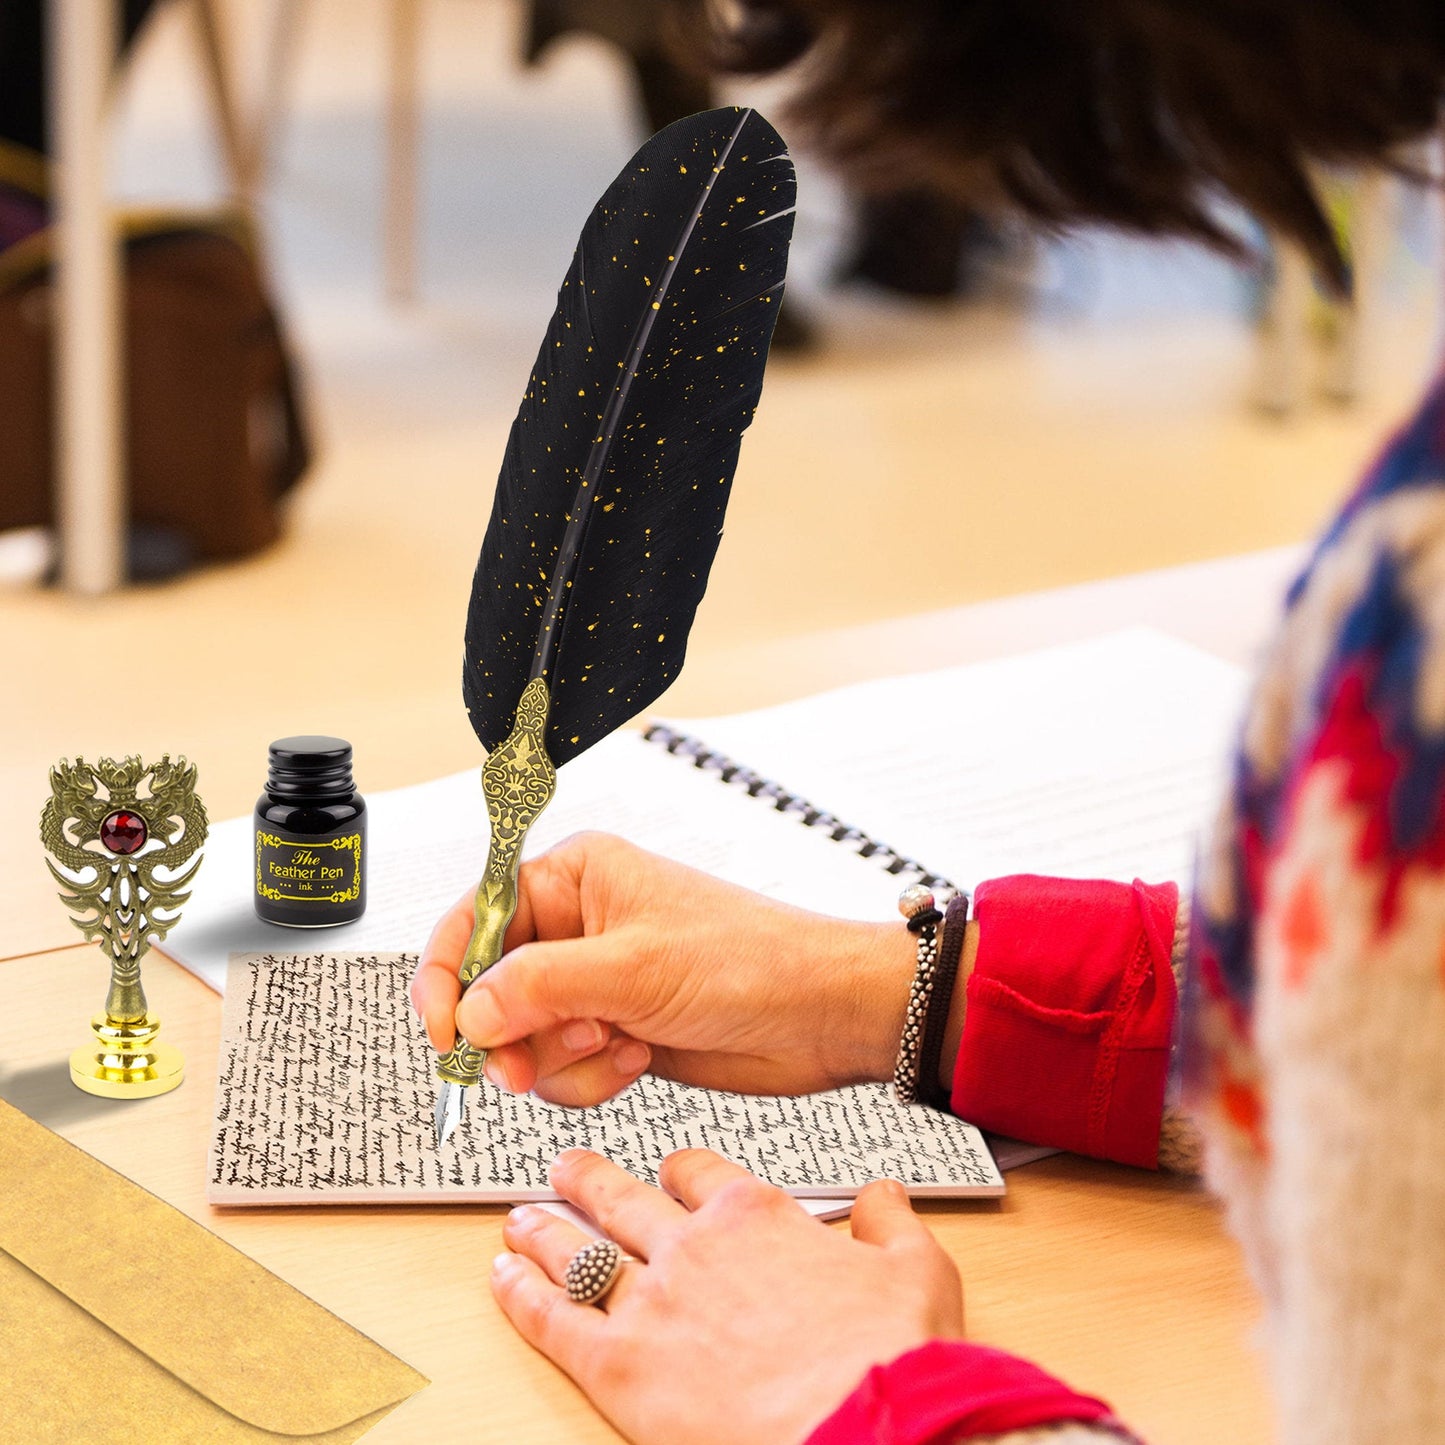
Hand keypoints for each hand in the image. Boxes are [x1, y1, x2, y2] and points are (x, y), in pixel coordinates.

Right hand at [410, 832, 917, 1105]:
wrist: (821, 1016)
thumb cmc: (751, 961)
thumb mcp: (633, 969)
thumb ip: (539, 987)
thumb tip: (469, 1013)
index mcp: (575, 877)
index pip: (473, 917)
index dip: (448, 975)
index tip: (446, 1032)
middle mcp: (576, 925)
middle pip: (490, 988)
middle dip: (509, 1033)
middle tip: (525, 1067)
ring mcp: (595, 981)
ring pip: (522, 1037)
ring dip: (561, 1058)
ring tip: (615, 1043)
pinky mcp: (613, 1028)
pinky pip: (562, 1067)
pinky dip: (590, 1076)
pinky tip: (636, 1057)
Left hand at [493, 1149, 964, 1444]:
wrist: (867, 1430)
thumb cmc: (892, 1359)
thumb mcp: (917, 1270)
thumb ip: (891, 1222)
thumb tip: (886, 1196)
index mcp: (757, 1215)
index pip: (699, 1172)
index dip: (678, 1169)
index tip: (669, 1170)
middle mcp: (694, 1246)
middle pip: (625, 1197)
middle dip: (589, 1178)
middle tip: (565, 1166)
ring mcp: (652, 1302)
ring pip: (579, 1248)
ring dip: (544, 1228)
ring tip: (520, 1215)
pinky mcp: (620, 1366)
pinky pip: (553, 1318)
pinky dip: (520, 1294)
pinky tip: (502, 1276)